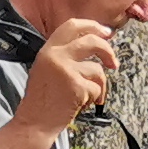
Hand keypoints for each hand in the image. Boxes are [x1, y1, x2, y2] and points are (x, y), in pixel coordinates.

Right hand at [17, 19, 119, 135]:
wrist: (35, 123)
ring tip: (87, 96)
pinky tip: (81, 104)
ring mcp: (66, 70)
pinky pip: (97, 88)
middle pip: (92, 41)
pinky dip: (94, 98)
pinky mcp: (76, 86)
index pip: (72, 26)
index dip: (93, 26)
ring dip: (98, 85)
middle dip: (108, 51)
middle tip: (113, 62)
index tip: (106, 32)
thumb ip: (65, 54)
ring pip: (97, 70)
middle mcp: (56, 56)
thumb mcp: (47, 68)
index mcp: (48, 50)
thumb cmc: (43, 100)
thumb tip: (95, 43)